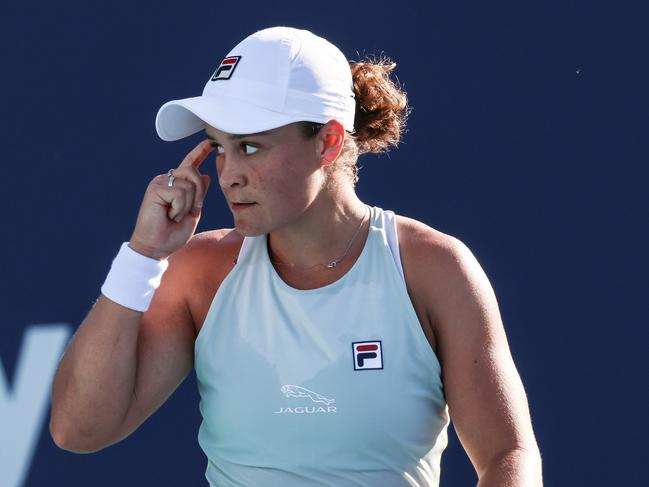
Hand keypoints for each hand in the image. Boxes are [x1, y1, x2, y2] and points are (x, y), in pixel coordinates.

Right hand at [128, 140, 213, 259]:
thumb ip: (199, 195)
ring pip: (189, 184)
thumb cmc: (173, 234)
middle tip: (189, 211)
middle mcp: (167, 180)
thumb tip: (205, 175)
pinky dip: (179, 208)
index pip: (190, 164)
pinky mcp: (155, 188)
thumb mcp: (193, 212)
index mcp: (177, 185)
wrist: (157, 247)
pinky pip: (180, 193)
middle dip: (198, 193)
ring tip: (174, 215)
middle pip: (194, 172)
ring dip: (188, 205)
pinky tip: (169, 215)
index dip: (200, 152)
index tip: (211, 143)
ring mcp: (160, 182)